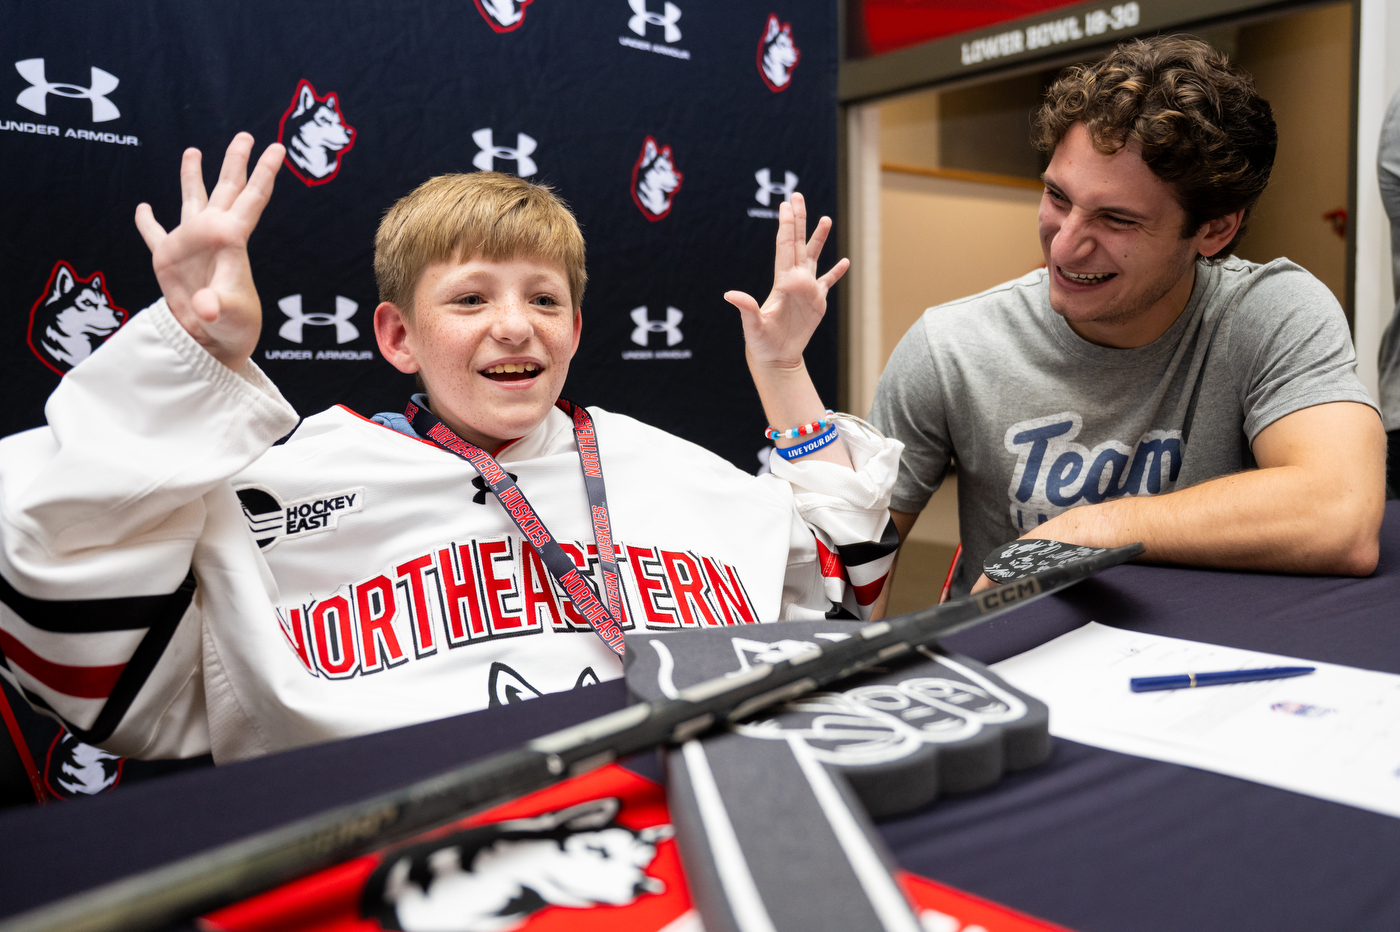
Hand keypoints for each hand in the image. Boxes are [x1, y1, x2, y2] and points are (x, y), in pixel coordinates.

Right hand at [134, 133, 283, 369]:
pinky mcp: (168, 261)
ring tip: (193, 151)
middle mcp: (213, 236)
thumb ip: (216, 308)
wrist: (211, 342)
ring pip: (192, 201)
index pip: (251, 200)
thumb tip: (205, 307)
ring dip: (192, 177)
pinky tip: (143, 207)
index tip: (277, 148)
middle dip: (236, 162)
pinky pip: (155, 235)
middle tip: (246, 135)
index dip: (265, 174)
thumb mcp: (226, 318)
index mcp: (232, 241)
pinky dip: (147, 221)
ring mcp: (190, 246)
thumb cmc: (229, 328)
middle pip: (227, 190)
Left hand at [724, 192, 849, 371]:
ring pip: (813, 257)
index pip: (784, 247)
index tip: (786, 205)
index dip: (786, 225)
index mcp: (782, 281)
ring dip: (818, 239)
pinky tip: (844, 261)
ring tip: (826, 219)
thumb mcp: (753, 326)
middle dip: (798, 220)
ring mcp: (806, 290)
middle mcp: (794, 280)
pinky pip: (827, 282)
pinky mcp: (816, 303)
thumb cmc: (762, 343)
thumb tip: (730, 295)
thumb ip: (746, 308)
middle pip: (797, 243)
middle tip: (797, 196)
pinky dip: (836, 272)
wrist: (775, 357)